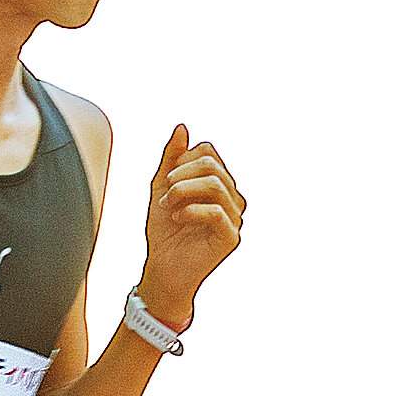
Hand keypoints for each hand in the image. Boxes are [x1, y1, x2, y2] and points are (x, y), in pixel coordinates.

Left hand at [138, 124, 244, 326]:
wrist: (162, 268)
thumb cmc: (164, 231)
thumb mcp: (161, 188)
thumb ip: (171, 158)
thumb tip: (182, 127)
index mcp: (219, 184)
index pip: (207, 152)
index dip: (182, 160)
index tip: (166, 181)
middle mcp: (232, 198)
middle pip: (212, 165)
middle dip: (181, 175)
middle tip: (165, 194)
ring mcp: (235, 218)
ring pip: (215, 184)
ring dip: (182, 191)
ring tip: (168, 206)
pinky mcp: (231, 237)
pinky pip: (216, 211)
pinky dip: (191, 210)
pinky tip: (178, 218)